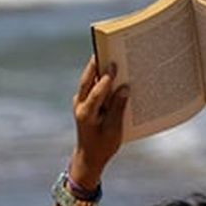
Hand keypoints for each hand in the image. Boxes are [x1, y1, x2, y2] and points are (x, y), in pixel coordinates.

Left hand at [71, 55, 128, 185]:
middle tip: (108, 48)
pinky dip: (100, 78)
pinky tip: (112, 71)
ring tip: (110, 53)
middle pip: (87, 80)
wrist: (89, 157)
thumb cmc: (103, 146)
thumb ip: (118, 108)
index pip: (96, 93)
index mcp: (86, 114)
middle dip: (97, 64)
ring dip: (98, 68)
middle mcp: (80, 105)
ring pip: (88, 80)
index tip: (114, 65)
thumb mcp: (113, 130)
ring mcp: (80, 102)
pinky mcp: (84, 103)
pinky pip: (91, 86)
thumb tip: (125, 88)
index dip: (105, 79)